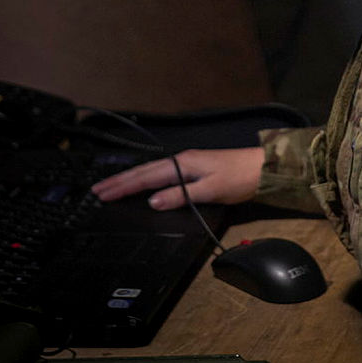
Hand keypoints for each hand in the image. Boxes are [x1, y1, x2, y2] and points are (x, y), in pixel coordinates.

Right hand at [90, 146, 264, 210]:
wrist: (264, 168)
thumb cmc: (240, 178)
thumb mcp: (211, 189)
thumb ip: (181, 195)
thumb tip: (153, 201)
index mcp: (182, 164)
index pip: (146, 177)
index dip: (123, 186)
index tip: (102, 193)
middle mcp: (181, 161)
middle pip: (144, 173)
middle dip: (119, 182)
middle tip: (97, 190)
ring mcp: (187, 164)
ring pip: (151, 172)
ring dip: (130, 180)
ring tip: (111, 187)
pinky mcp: (194, 169)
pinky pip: (162, 175)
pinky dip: (146, 181)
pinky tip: (142, 186)